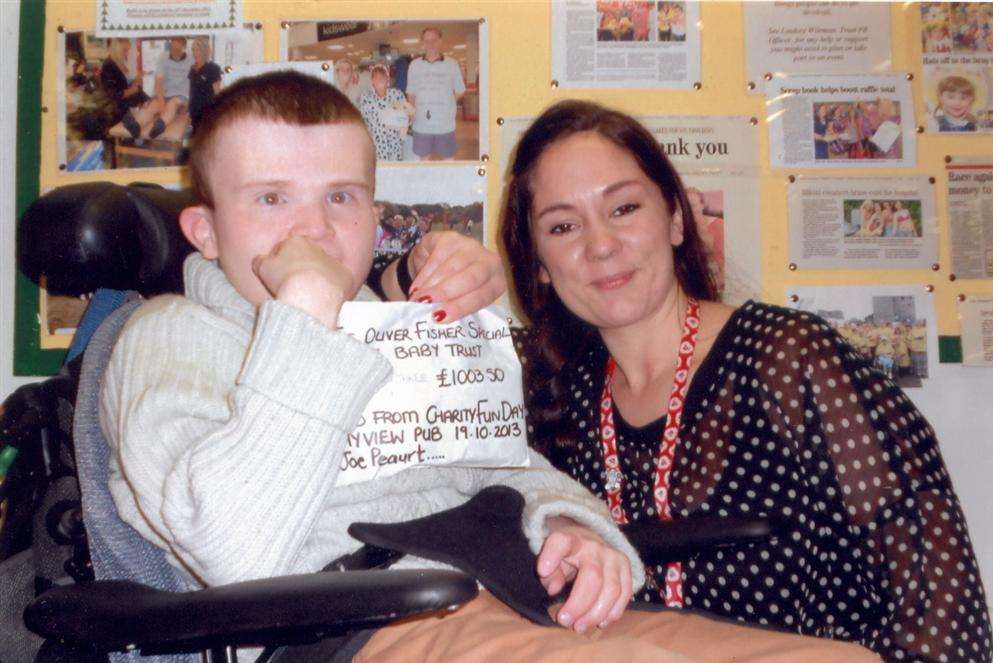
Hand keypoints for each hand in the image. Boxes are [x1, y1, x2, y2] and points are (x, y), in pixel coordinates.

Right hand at [252, 236, 351, 329]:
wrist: (311, 295)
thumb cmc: (285, 280)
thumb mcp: (262, 269)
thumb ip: (259, 261)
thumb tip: (259, 260)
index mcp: (296, 242)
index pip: (286, 248)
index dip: (280, 262)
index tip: (278, 275)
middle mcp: (317, 248)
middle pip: (306, 257)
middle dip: (300, 268)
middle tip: (293, 285)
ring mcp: (333, 261)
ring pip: (322, 269)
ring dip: (316, 278)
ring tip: (308, 294)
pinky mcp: (345, 276)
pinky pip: (337, 282)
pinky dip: (331, 288)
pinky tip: (322, 298)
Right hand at [406, 231, 504, 323]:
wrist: (444, 260)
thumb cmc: (457, 288)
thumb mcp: (463, 299)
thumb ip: (457, 308)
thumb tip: (438, 320)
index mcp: (496, 282)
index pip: (482, 296)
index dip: (460, 307)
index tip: (440, 317)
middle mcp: (489, 262)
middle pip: (470, 278)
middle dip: (445, 293)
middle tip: (425, 305)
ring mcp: (471, 246)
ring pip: (451, 268)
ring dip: (431, 286)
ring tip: (417, 300)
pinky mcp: (452, 237)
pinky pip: (437, 258)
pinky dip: (424, 276)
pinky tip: (417, 288)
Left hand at [536, 517, 632, 633]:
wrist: (590, 542)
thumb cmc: (566, 556)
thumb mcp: (552, 562)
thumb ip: (550, 575)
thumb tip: (554, 590)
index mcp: (571, 541)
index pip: (562, 542)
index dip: (551, 555)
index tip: (542, 570)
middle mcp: (594, 546)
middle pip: (592, 577)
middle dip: (578, 605)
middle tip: (564, 621)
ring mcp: (613, 557)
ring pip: (612, 589)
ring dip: (596, 614)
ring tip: (580, 627)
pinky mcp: (626, 568)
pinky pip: (625, 593)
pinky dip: (613, 612)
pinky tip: (600, 623)